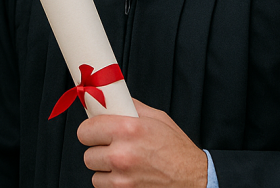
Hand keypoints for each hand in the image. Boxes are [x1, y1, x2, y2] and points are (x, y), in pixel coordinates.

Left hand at [77, 99, 206, 187]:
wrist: (194, 179)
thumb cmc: (178, 150)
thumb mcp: (157, 118)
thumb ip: (131, 108)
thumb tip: (112, 100)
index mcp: (128, 130)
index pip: (85, 130)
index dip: (90, 131)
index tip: (94, 131)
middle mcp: (122, 155)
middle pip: (87, 154)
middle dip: (98, 150)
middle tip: (111, 148)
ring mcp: (122, 179)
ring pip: (94, 174)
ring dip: (104, 170)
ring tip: (122, 164)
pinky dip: (112, 184)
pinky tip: (126, 176)